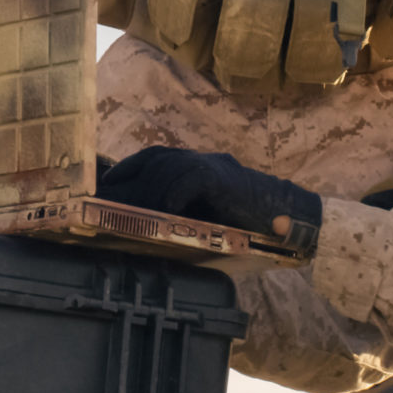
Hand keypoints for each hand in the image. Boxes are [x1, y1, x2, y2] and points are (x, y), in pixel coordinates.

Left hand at [97, 146, 322, 254]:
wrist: (289, 218)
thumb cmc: (245, 225)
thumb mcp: (205, 218)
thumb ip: (179, 218)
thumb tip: (142, 233)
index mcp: (194, 167)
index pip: (152, 158)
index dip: (126, 168)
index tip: (104, 184)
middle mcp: (201, 161)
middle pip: (156, 159)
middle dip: (131, 179)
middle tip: (110, 200)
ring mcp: (214, 166)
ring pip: (171, 166)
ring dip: (150, 190)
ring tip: (136, 213)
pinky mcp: (224, 177)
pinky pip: (193, 178)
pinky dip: (176, 193)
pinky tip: (165, 210)